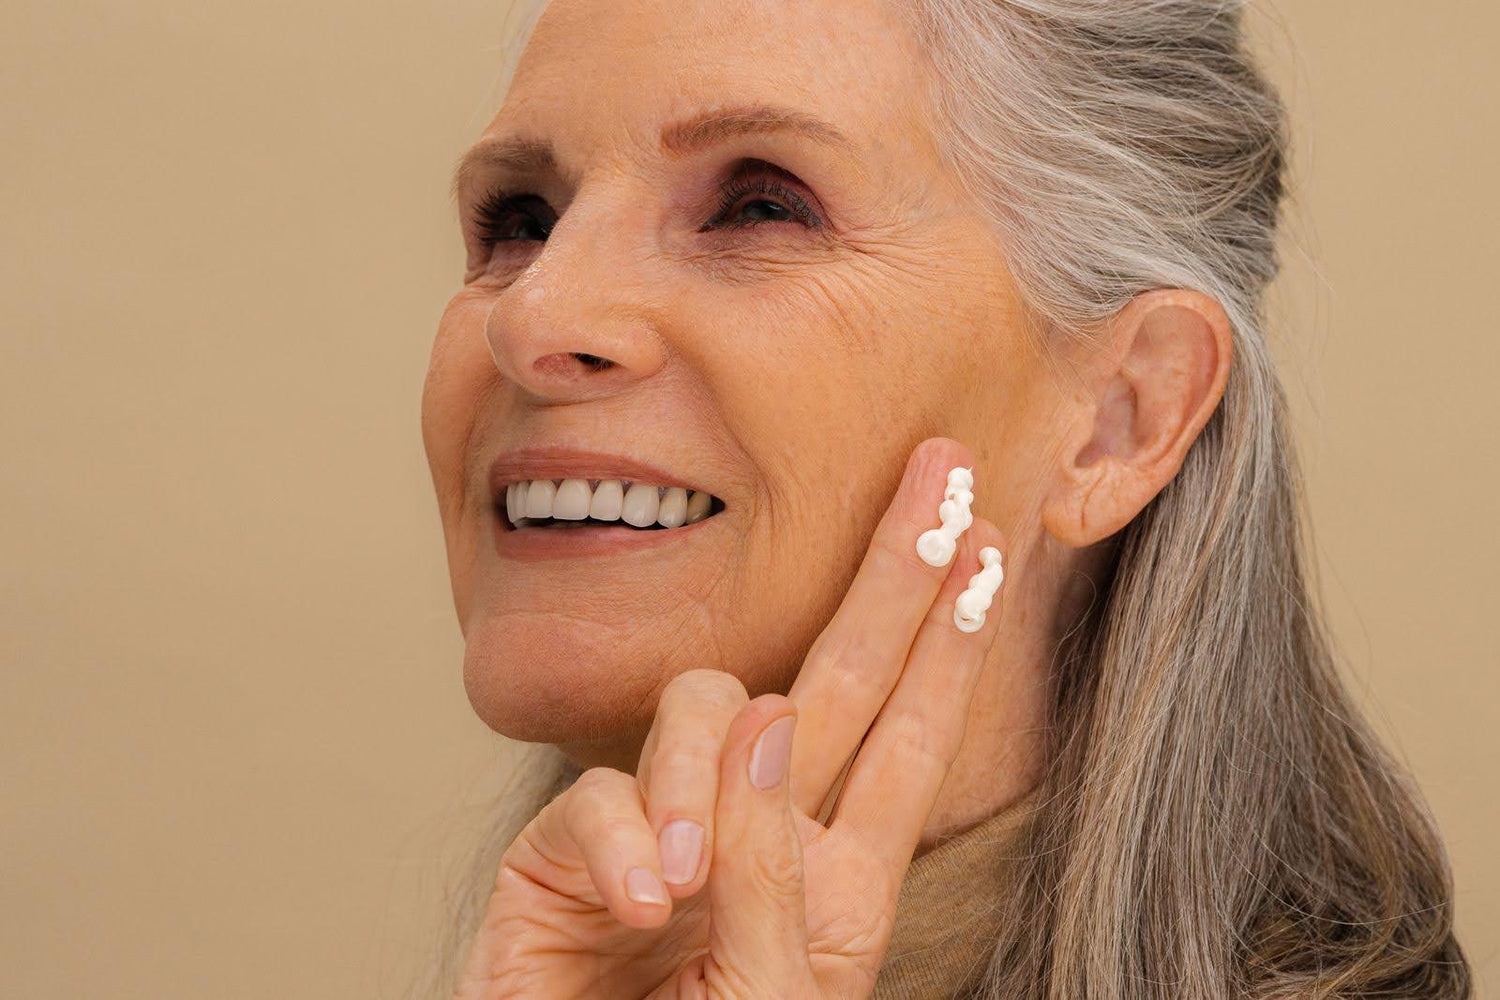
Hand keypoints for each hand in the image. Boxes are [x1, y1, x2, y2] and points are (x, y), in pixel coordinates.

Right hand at [454, 437, 1007, 998]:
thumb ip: (776, 869)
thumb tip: (764, 716)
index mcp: (835, 877)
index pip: (908, 730)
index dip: (947, 632)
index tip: (985, 538)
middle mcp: (759, 835)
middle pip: (837, 674)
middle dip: (892, 575)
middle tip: (942, 474)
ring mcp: (664, 835)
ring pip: (703, 707)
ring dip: (708, 774)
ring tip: (691, 885)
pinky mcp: (566, 856)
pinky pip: (600, 797)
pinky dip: (625, 845)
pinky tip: (644, 906)